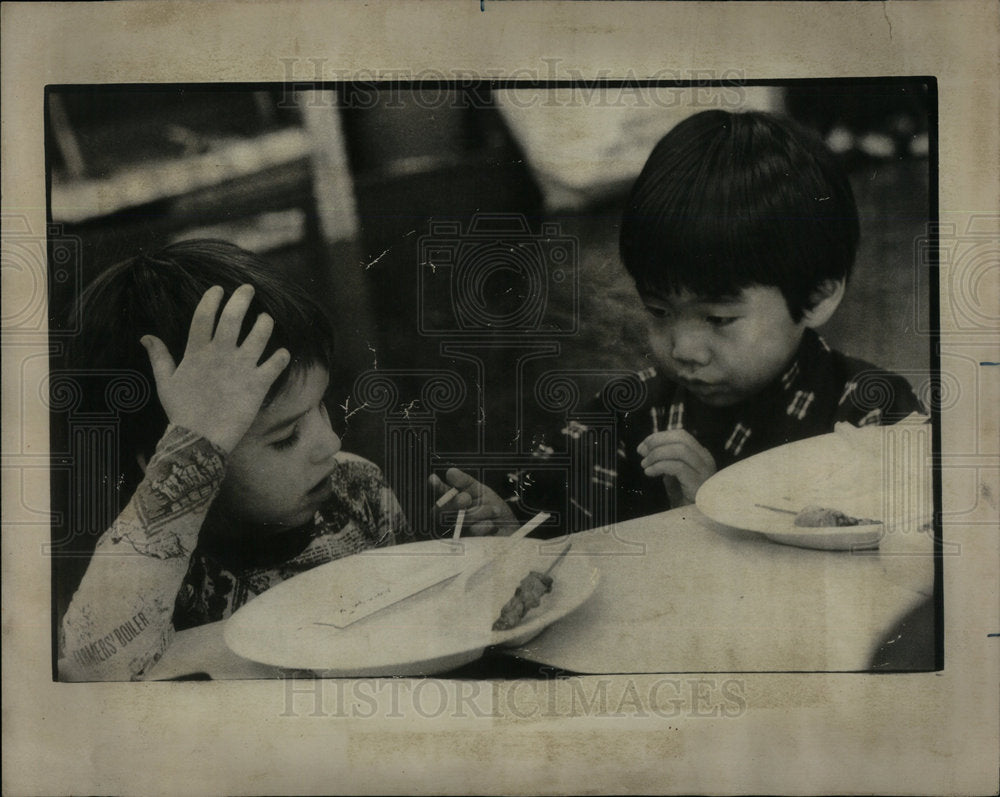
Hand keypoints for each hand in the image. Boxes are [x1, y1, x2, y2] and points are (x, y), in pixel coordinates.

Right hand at [140, 284, 290, 452]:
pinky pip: (276, 363)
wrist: (199, 440)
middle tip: (249, 289)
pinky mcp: (258, 384)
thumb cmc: (182, 412)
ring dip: (265, 323)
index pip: (204, 315)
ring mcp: (241, 368)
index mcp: (197, 352)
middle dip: (242, 298)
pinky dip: (282, 357)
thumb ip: (159, 357)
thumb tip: (146, 336)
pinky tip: (283, 354)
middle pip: (233, 317)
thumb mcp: (166, 382)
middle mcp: (220, 355)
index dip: (212, 298)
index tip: (219, 289)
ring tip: (266, 320)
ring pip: (259, 334)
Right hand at [429, 468, 516, 535]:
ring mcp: (457, 534)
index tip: (434, 480)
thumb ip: (465, 482)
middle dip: (452, 503)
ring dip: (477, 514)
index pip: (438, 494)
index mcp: (451, 502)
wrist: (509, 529)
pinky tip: (491, 524)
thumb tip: (450, 472)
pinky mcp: (467, 546)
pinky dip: (483, 527)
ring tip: (494, 511)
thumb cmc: (491, 509)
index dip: (434, 487)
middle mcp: (449, 518)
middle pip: (439, 512)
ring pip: (457, 522)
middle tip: (466, 498)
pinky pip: (470, 534)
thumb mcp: (480, 491)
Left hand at [637, 429, 715, 506]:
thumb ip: (667, 461)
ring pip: (680, 449)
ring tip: (645, 465)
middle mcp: (705, 460)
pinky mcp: (698, 483)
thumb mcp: (675, 476)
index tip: (643, 446)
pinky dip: (660, 466)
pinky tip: (649, 473)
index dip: (659, 437)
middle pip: (681, 437)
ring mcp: (704, 471)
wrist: (694, 523)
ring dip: (657, 454)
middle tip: (641, 452)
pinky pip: (677, 467)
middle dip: (656, 441)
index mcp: (701, 455)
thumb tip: (649, 450)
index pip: (681, 435)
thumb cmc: (684, 500)